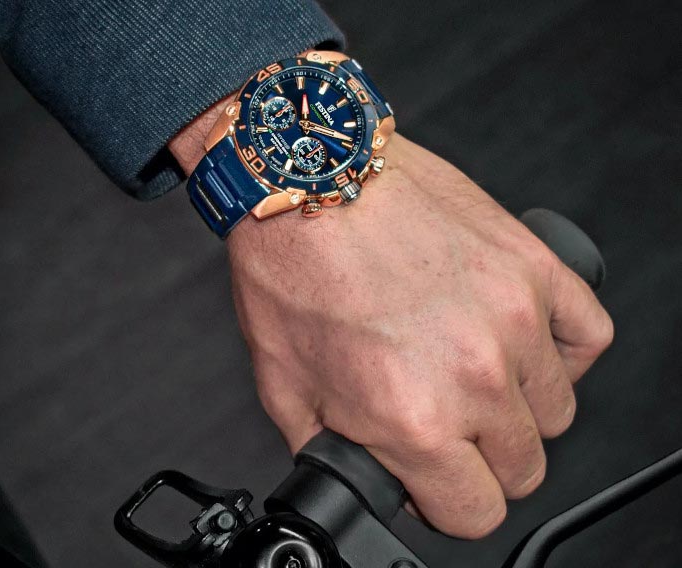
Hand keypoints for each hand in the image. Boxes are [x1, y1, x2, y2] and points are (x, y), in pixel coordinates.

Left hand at [170, 112, 612, 538]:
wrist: (311, 181)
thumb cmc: (292, 270)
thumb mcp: (285, 388)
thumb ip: (333, 452)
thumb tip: (369, 478)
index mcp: (411, 417)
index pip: (473, 513)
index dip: (447, 504)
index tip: (434, 481)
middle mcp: (474, 376)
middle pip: (523, 469)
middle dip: (482, 462)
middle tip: (448, 427)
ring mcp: (514, 318)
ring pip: (557, 412)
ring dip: (518, 409)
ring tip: (473, 375)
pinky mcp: (534, 267)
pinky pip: (589, 336)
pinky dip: (563, 352)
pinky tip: (521, 343)